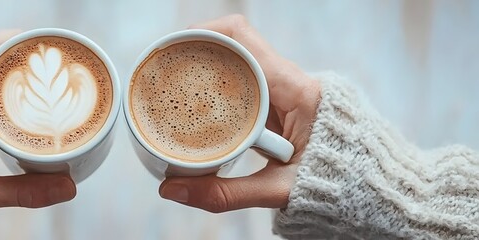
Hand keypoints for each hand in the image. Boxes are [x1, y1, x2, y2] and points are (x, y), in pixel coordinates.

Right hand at [159, 14, 320, 212]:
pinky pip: (242, 80)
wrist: (368, 185)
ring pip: (238, 59)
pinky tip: (195, 94)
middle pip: (234, 42)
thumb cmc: (335, 183)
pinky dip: (216, 82)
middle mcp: (289, 79)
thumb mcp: (279, 191)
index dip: (205, 34)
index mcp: (295, 90)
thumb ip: (226, 193)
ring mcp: (283, 88)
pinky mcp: (277, 101)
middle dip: (196, 48)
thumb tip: (172, 189)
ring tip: (172, 75)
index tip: (174, 47)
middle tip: (164, 64)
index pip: (244, 40)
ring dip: (205, 63)